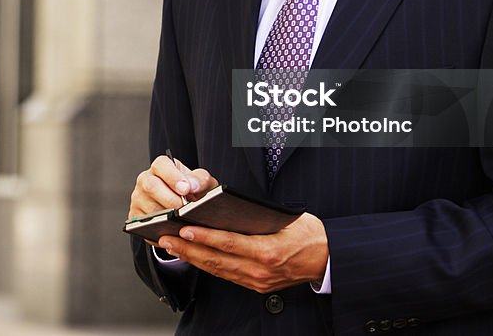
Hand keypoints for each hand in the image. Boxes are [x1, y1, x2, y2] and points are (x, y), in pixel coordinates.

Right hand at [128, 155, 218, 222]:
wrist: (187, 208)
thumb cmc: (193, 191)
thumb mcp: (201, 182)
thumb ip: (199, 180)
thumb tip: (191, 186)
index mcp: (161, 167)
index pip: (161, 165)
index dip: (172, 177)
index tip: (185, 189)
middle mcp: (146, 180)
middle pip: (151, 186)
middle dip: (170, 199)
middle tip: (184, 207)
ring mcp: (139, 198)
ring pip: (148, 208)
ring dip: (166, 215)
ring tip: (181, 219)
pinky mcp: (137, 217)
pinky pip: (146, 224)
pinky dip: (161, 227)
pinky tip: (174, 228)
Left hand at [157, 213, 328, 292]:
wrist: (328, 259)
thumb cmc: (308, 234)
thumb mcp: (286, 220)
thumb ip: (257, 217)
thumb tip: (226, 208)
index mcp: (268, 251)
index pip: (229, 243)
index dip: (204, 237)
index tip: (184, 229)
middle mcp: (260, 270)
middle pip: (217, 259)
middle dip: (188, 249)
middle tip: (165, 238)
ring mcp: (257, 280)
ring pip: (218, 269)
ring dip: (192, 257)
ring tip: (171, 245)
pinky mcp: (256, 285)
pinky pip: (226, 275)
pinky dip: (207, 265)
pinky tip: (192, 256)